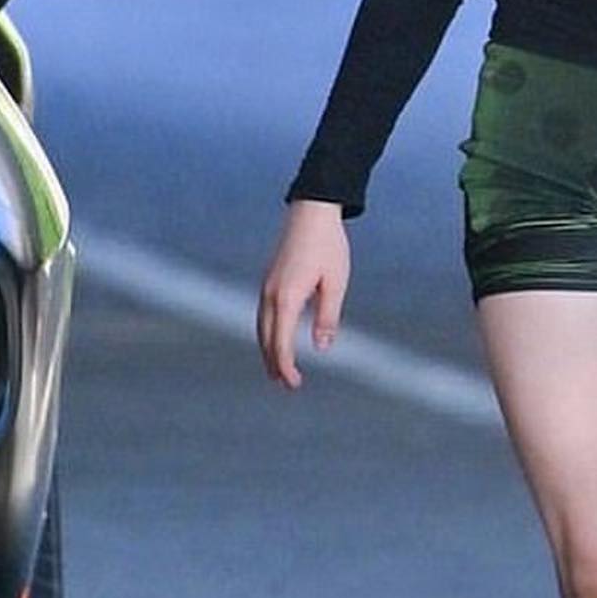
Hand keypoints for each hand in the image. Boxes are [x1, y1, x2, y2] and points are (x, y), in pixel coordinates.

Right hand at [257, 200, 350, 389]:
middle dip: (274, 364)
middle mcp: (270, 295)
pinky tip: (276, 338)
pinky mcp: (269, 280)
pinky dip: (267, 333)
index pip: (281, 343)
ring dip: (268, 350)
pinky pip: (263, 314)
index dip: (285, 366)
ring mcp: (266, 287)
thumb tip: (322, 347)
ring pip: (261, 327)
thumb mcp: (335, 283)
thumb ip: (328, 317)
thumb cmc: (328, 247)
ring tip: (277, 369)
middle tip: (287, 385)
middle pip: (266, 339)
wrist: (311, 213)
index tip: (293, 384)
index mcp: (286, 298)